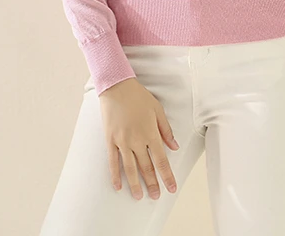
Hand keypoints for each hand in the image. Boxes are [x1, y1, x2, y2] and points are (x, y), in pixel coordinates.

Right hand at [98, 77, 179, 200]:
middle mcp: (136, 140)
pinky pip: (113, 161)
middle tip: (156, 196)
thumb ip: (166, 130)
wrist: (116, 86)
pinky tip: (118, 186)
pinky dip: (115, 175)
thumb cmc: (139, 96)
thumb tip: (174, 147)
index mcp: (150, 133)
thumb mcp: (157, 109)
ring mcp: (122, 141)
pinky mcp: (110, 140)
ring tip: (139, 197)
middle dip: (152, 183)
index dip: (167, 176)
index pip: (161, 160)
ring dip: (135, 184)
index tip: (171, 188)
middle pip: (146, 167)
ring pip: (130, 168)